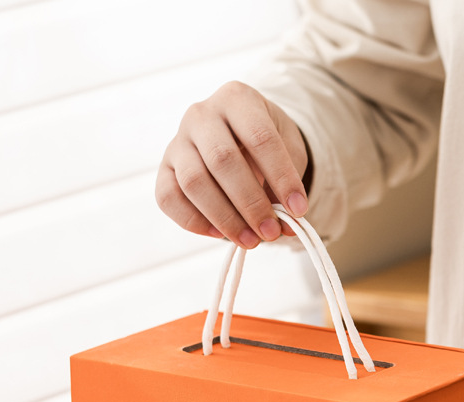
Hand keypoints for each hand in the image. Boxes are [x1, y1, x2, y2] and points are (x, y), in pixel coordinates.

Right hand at [155, 81, 309, 248]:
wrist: (237, 137)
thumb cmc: (264, 145)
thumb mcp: (287, 153)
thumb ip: (286, 187)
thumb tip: (287, 227)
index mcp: (237, 99)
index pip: (260, 138)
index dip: (281, 177)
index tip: (299, 210)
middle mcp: (201, 114)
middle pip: (222, 160)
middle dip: (251, 203)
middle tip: (270, 232)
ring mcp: (178, 141)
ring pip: (194, 182)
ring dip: (224, 218)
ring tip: (250, 240)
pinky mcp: (164, 168)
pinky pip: (169, 198)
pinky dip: (194, 221)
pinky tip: (220, 234)